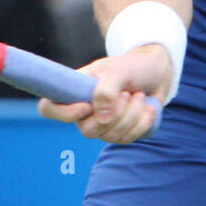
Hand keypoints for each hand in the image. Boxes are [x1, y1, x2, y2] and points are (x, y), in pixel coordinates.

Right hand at [37, 45, 170, 143]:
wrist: (156, 73)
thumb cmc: (133, 67)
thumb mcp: (119, 71)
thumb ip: (106, 91)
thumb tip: (101, 118)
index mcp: (75, 90)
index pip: (49, 108)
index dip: (64, 113)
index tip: (88, 106)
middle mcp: (84, 111)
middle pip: (87, 130)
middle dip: (115, 114)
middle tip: (128, 93)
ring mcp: (101, 124)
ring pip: (110, 136)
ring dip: (132, 115)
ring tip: (140, 95)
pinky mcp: (120, 132)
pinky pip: (127, 139)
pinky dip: (142, 123)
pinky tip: (149, 108)